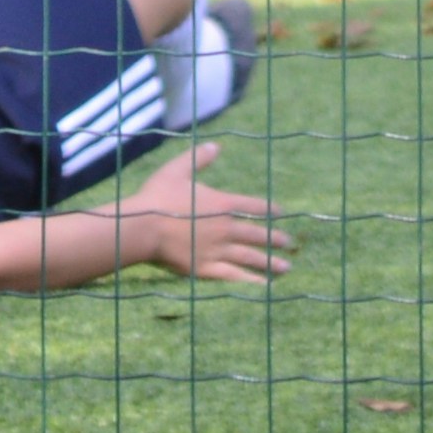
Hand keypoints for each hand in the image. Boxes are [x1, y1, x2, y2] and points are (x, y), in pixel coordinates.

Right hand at [101, 142, 290, 286]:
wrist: (142, 226)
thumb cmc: (157, 196)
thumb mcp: (177, 170)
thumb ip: (198, 159)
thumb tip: (216, 146)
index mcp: (221, 203)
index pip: (253, 206)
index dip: (269, 209)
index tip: (281, 214)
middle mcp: (225, 228)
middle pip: (256, 234)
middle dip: (275, 239)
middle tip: (290, 244)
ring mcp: (217, 250)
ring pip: (249, 257)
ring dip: (269, 263)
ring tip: (286, 268)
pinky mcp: (205, 269)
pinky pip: (233, 276)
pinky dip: (250, 281)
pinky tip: (263, 286)